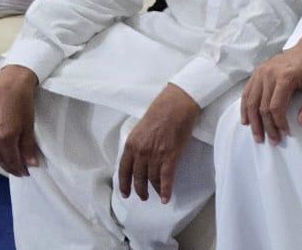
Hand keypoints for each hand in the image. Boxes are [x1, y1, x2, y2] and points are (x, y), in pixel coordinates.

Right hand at [0, 65, 40, 176]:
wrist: (10, 82)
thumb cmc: (23, 102)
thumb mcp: (29, 125)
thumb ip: (28, 146)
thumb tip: (31, 164)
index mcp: (5, 137)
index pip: (11, 160)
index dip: (19, 168)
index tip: (26, 173)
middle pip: (0, 158)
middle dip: (10, 167)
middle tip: (20, 171)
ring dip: (2, 159)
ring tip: (12, 163)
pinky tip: (3, 150)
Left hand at [118, 84, 201, 203]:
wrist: (177, 103)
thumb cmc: (161, 110)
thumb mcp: (141, 127)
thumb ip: (138, 143)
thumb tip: (139, 156)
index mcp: (131, 144)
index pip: (123, 170)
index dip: (124, 184)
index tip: (125, 193)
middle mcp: (141, 152)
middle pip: (137, 177)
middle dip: (139, 190)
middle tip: (142, 196)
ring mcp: (155, 155)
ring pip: (152, 179)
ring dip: (153, 190)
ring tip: (155, 195)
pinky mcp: (170, 156)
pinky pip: (166, 178)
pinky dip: (165, 190)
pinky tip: (165, 198)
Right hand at [240, 30, 301, 144]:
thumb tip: (301, 122)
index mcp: (286, 76)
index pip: (276, 107)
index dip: (279, 124)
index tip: (286, 134)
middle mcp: (270, 73)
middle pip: (262, 107)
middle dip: (266, 127)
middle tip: (272, 141)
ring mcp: (261, 71)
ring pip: (251, 101)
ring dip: (253, 122)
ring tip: (258, 136)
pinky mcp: (258, 71)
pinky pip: (247, 92)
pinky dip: (245, 108)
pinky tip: (246, 121)